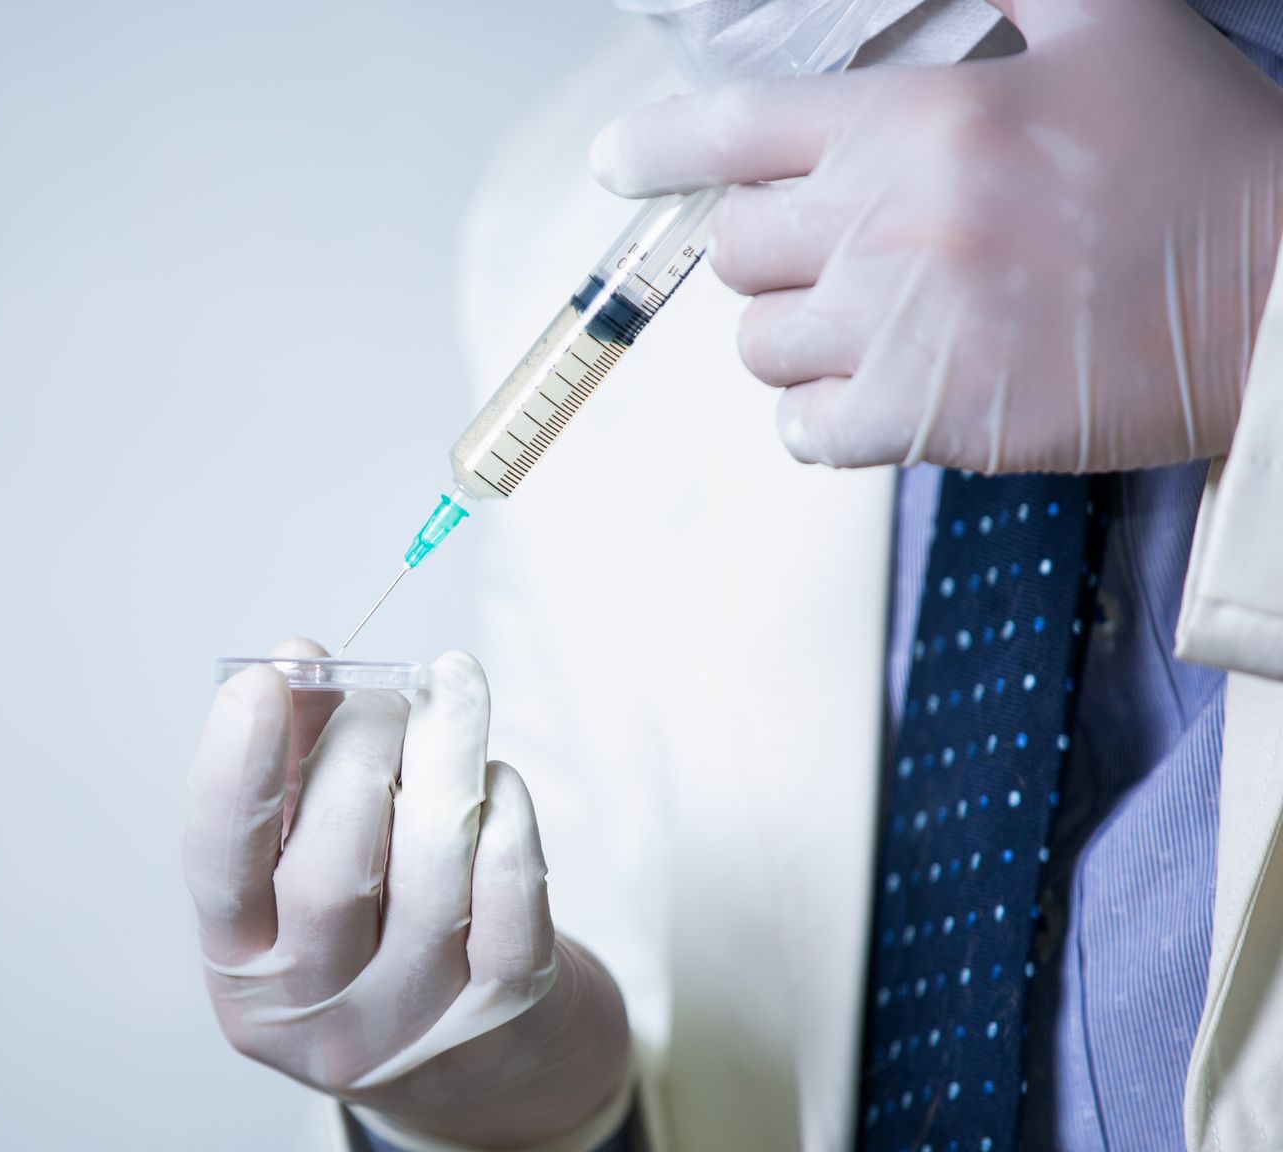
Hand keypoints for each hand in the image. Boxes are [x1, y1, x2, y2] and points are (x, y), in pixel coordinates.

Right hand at [183, 641, 630, 1151]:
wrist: (480, 1070)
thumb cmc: (375, 927)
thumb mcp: (307, 858)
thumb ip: (296, 758)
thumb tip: (301, 659)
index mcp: (244, 968)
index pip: (221, 871)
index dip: (235, 774)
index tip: (258, 682)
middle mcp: (316, 1012)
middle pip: (331, 875)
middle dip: (357, 756)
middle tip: (385, 696)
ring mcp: (412, 1023)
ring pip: (430, 879)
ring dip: (444, 763)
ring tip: (454, 695)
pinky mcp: (501, 1015)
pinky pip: (510, 907)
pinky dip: (507, 824)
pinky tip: (497, 779)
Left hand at [591, 0, 1282, 471]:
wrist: (1281, 303)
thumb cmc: (1207, 165)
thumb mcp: (1115, 29)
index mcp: (917, 124)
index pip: (730, 130)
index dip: (656, 148)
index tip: (619, 166)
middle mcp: (886, 226)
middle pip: (735, 247)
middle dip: (771, 247)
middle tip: (840, 247)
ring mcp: (897, 329)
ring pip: (759, 342)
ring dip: (797, 332)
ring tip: (874, 318)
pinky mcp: (922, 420)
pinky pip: (799, 430)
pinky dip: (819, 417)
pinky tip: (877, 390)